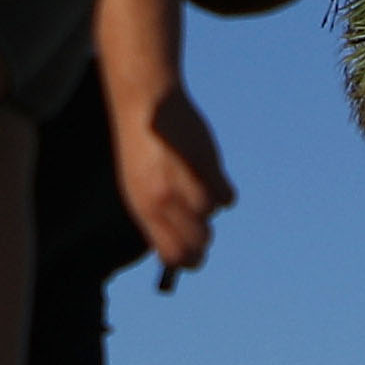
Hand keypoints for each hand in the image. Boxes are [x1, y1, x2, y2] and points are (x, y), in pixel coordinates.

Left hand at [112, 75, 233, 279]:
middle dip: (204, 239)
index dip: (187, 260)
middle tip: (202, 224)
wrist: (146, 105)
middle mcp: (163, 200)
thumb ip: (157, 217)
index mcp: (143, 208)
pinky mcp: (206, 165)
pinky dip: (224, 190)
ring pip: (210, 214)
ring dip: (209, 204)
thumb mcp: (138, 186)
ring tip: (195, 181)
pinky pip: (226, 196)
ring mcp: (186, 183)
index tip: (193, 254)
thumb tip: (178, 249)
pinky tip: (210, 174)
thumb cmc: (142, 149)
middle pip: (198, 242)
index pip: (172, 254)